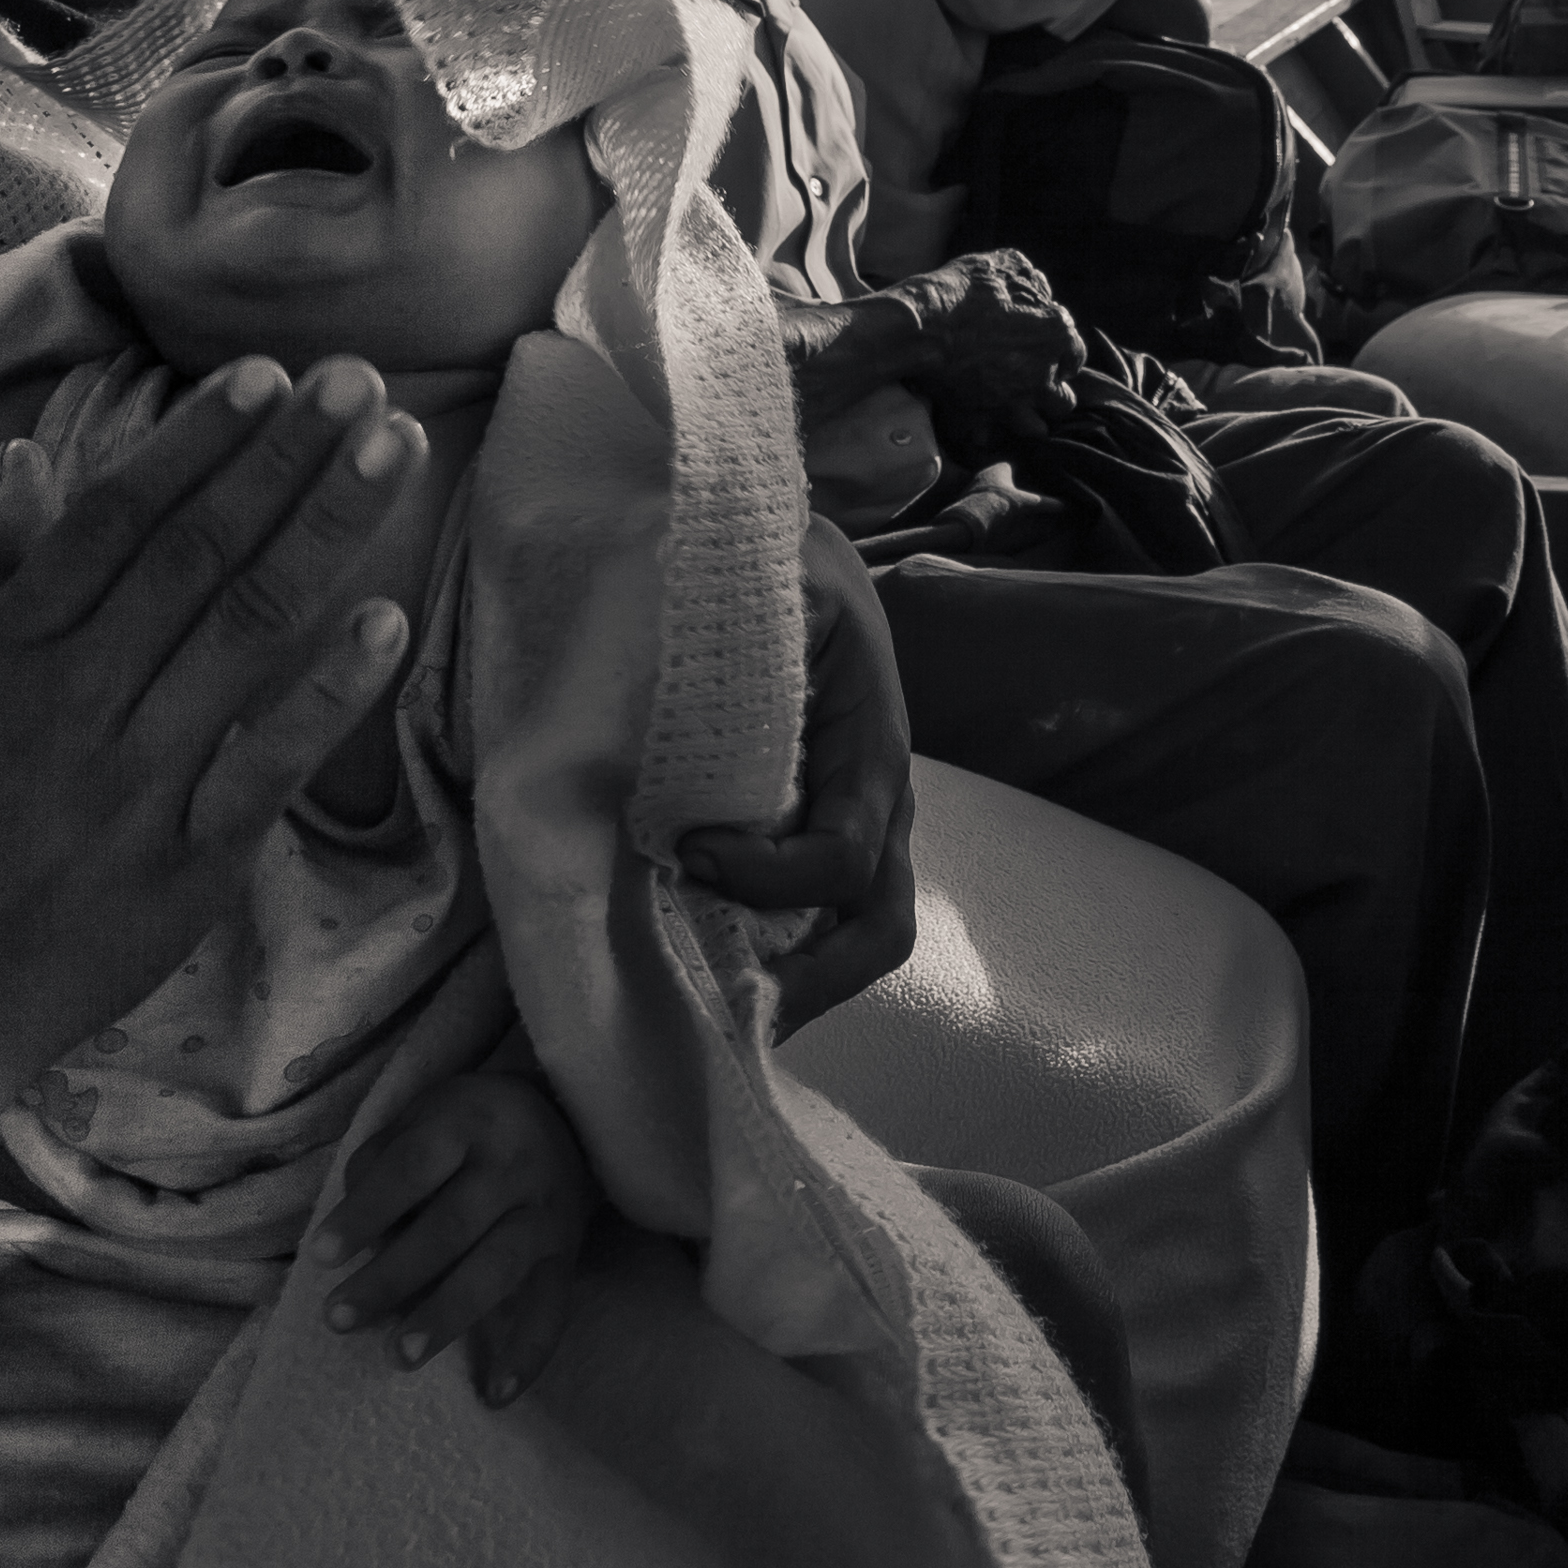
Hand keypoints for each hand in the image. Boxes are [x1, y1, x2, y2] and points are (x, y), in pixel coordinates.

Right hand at [0, 356, 421, 1087]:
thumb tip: (24, 456)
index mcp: (8, 650)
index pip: (117, 520)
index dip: (196, 442)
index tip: (265, 373)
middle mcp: (77, 702)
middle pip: (198, 556)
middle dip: (284, 458)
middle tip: (360, 380)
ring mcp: (139, 784)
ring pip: (245, 632)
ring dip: (326, 532)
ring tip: (392, 450)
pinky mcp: (189, 864)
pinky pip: (268, 764)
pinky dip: (328, 692)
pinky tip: (390, 620)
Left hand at [310, 1068, 590, 1405]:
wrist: (562, 1119)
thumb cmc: (465, 1128)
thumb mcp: (420, 1117)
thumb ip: (380, 1165)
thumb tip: (356, 1234)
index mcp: (467, 1124)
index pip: (411, 1168)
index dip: (367, 1212)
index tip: (322, 1255)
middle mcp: (513, 1166)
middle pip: (450, 1226)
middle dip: (392, 1277)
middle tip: (339, 1318)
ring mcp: (545, 1213)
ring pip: (496, 1269)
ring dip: (446, 1315)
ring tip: (400, 1356)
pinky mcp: (568, 1254)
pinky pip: (553, 1309)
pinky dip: (527, 1355)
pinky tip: (493, 1395)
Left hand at [679, 520, 917, 1035]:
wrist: (797, 560)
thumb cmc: (785, 570)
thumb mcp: (783, 577)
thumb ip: (758, 617)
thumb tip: (705, 671)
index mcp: (873, 750)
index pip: (842, 854)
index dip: (769, 875)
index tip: (689, 852)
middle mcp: (878, 806)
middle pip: (878, 927)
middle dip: (814, 982)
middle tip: (733, 1005)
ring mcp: (856, 829)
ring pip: (856, 938)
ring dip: (795, 981)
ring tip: (719, 1007)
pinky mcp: (817, 838)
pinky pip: (815, 919)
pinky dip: (771, 952)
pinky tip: (705, 963)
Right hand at [902, 250, 1081, 441]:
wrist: (919, 325)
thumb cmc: (960, 292)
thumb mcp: (998, 266)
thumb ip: (1027, 278)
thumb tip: (1038, 287)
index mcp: (1054, 335)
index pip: (1076, 355)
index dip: (1060, 355)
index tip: (1042, 353)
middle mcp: (1042, 375)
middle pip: (1063, 401)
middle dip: (1049, 394)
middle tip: (1028, 383)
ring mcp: (1014, 403)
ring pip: (1036, 428)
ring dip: (1025, 419)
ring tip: (1008, 408)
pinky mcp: (983, 421)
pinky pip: (992, 439)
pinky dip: (985, 433)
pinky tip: (975, 420)